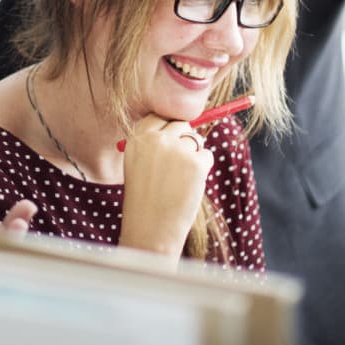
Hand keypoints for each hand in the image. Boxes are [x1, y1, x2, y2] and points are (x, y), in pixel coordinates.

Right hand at [116, 114, 212, 256]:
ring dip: (194, 155)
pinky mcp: (196, 163)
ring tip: (180, 179)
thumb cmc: (144, 199)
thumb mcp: (137, 165)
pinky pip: (207, 155)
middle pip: (180, 124)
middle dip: (184, 139)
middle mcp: (156, 139)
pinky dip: (203, 168)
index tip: (171, 140)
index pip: (158, 116)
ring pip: (195, 140)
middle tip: (180, 163)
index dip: (168, 128)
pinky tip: (189, 185)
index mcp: (137, 139)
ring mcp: (177, 150)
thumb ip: (153, 144)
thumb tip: (182, 127)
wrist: (151, 228)